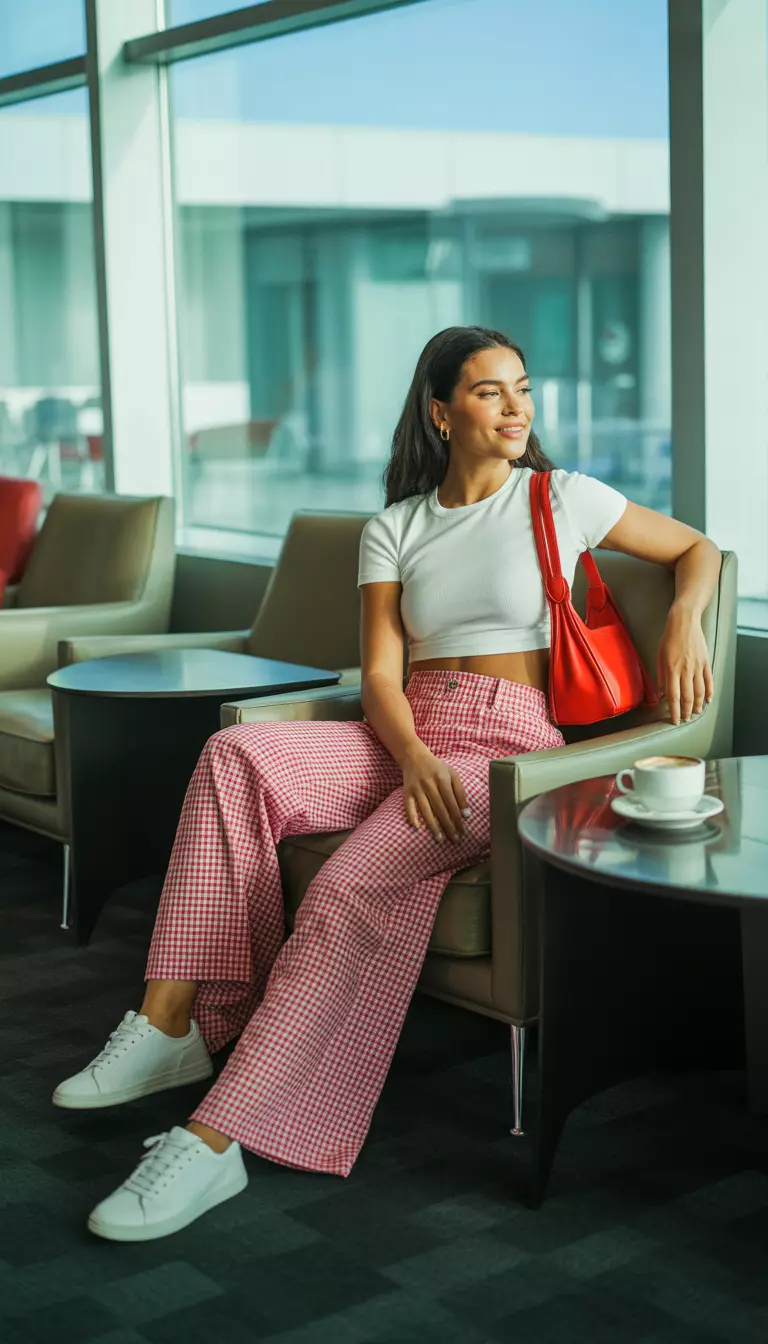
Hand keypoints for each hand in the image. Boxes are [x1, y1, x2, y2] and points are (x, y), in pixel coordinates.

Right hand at [400, 743, 468, 842]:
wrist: (414, 756)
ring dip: (433, 826)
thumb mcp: (452, 774)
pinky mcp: (407, 792)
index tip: (463, 831)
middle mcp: (429, 784)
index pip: (452, 803)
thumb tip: (466, 814)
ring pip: (426, 811)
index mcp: (442, 779)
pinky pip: (408, 806)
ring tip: (440, 839)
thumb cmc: (437, 768)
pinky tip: (417, 828)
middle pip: (440, 809)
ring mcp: (417, 789)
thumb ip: (460, 793)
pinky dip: (412, 817)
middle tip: (455, 840)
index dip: (458, 818)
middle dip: (448, 826)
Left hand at [657, 603, 713, 724]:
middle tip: (685, 719)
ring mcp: (697, 666)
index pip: (673, 696)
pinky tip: (708, 700)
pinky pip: (709, 681)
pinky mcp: (705, 662)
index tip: (674, 720)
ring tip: (696, 713)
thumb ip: (660, 676)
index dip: (674, 711)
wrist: (684, 621)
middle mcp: (685, 670)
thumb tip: (660, 694)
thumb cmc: (669, 638)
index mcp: (671, 670)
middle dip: (687, 711)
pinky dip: (709, 692)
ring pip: (700, 691)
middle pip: (688, 697)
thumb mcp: (659, 657)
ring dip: (698, 705)